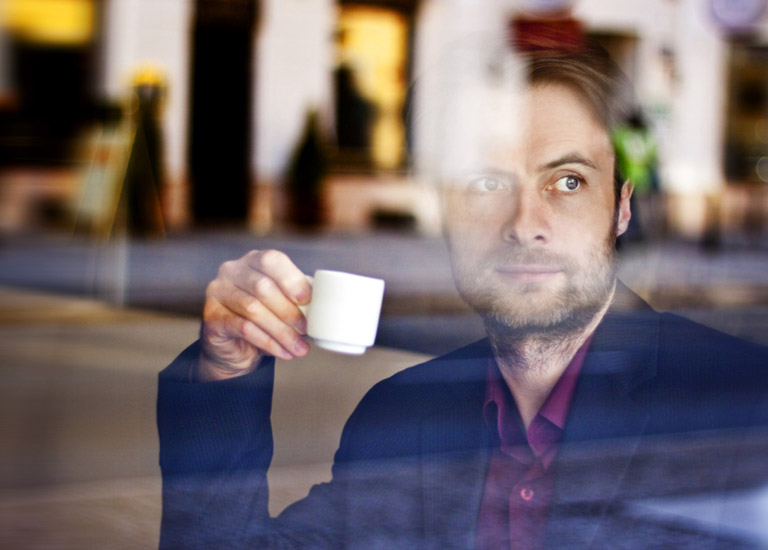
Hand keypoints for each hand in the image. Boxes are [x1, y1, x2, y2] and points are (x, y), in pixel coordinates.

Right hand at [198, 250, 311, 381]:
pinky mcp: (212, 316)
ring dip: (281, 332)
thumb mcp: (282, 304)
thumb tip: (322, 307)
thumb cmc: (265, 319)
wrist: (235, 348)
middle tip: (306, 331)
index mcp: (253, 260)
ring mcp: (218, 292)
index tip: (308, 300)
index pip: (272, 260)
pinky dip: (268, 342)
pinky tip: (283, 352)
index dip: (291, 279)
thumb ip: (297, 298)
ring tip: (299, 348)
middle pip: (263, 287)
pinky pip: (244, 328)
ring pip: (254, 310)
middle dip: (289, 311)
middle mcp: (232, 271)